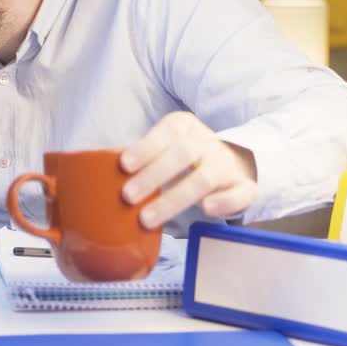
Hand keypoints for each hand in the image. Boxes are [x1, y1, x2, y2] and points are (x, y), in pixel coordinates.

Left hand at [120, 112, 257, 228]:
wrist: (236, 162)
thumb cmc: (186, 158)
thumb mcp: (165, 147)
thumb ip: (142, 158)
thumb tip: (102, 175)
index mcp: (184, 127)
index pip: (165, 133)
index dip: (145, 148)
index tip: (123, 165)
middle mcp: (207, 142)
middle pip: (182, 155)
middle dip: (153, 176)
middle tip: (127, 196)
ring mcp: (227, 165)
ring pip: (204, 179)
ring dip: (174, 199)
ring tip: (148, 218)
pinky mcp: (244, 187)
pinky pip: (238, 194)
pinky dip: (223, 202)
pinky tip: (206, 209)